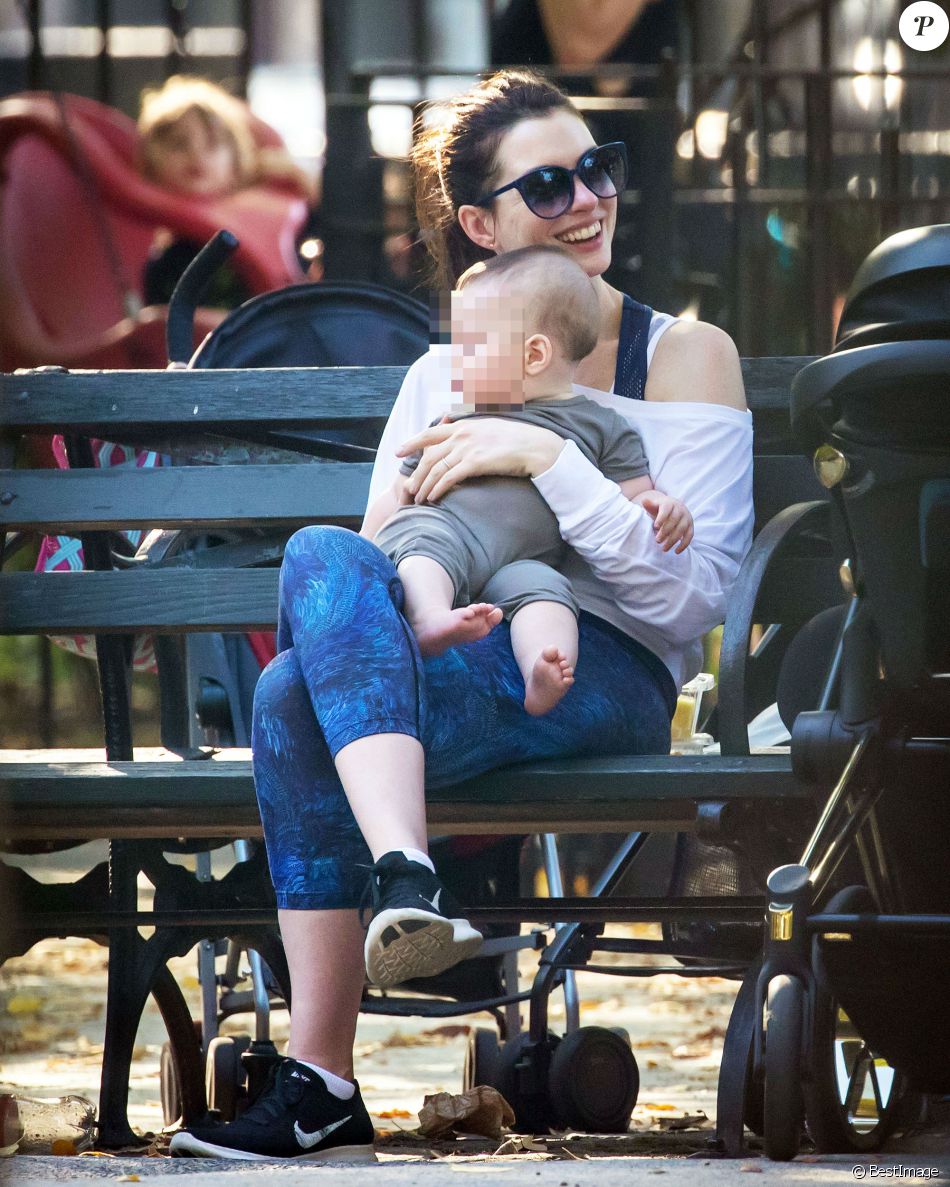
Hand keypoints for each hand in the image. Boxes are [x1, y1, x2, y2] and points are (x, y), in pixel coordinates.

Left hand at [398, 416, 564, 503]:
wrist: (535, 446)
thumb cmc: (516, 439)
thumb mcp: (490, 428)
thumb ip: (472, 433)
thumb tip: (462, 437)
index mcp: (463, 425)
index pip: (430, 433)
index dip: (411, 442)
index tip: (398, 451)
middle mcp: (462, 435)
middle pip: (429, 455)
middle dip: (417, 473)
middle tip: (410, 488)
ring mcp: (467, 448)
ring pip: (436, 469)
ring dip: (425, 485)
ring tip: (419, 499)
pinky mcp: (475, 463)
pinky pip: (449, 478)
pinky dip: (438, 488)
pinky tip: (433, 498)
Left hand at [639, 492, 692, 552]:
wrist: (673, 507)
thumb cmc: (660, 508)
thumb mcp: (654, 505)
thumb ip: (649, 504)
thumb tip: (644, 501)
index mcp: (670, 504)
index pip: (666, 510)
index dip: (661, 518)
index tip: (655, 526)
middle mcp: (680, 510)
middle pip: (674, 520)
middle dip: (665, 531)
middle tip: (657, 541)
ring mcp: (687, 518)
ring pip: (682, 529)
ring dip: (673, 540)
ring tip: (664, 549)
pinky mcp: (691, 527)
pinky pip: (689, 536)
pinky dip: (684, 544)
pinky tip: (676, 552)